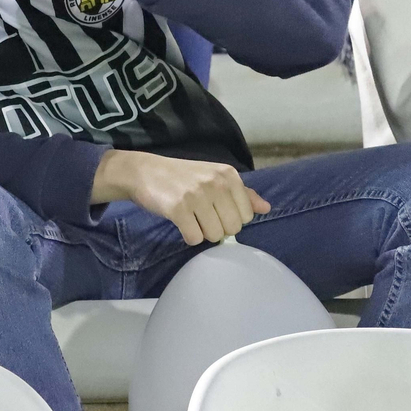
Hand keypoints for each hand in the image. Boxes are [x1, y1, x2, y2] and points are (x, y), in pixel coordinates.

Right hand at [93, 149, 270, 244]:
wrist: (144, 171)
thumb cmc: (182, 176)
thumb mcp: (214, 177)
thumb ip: (242, 193)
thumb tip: (267, 208)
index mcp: (228, 175)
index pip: (247, 215)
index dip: (231, 218)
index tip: (215, 209)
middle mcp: (215, 182)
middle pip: (232, 228)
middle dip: (218, 228)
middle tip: (202, 215)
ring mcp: (197, 195)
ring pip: (214, 236)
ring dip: (202, 232)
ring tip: (190, 217)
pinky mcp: (178, 208)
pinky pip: (194, 238)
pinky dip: (188, 236)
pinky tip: (181, 222)